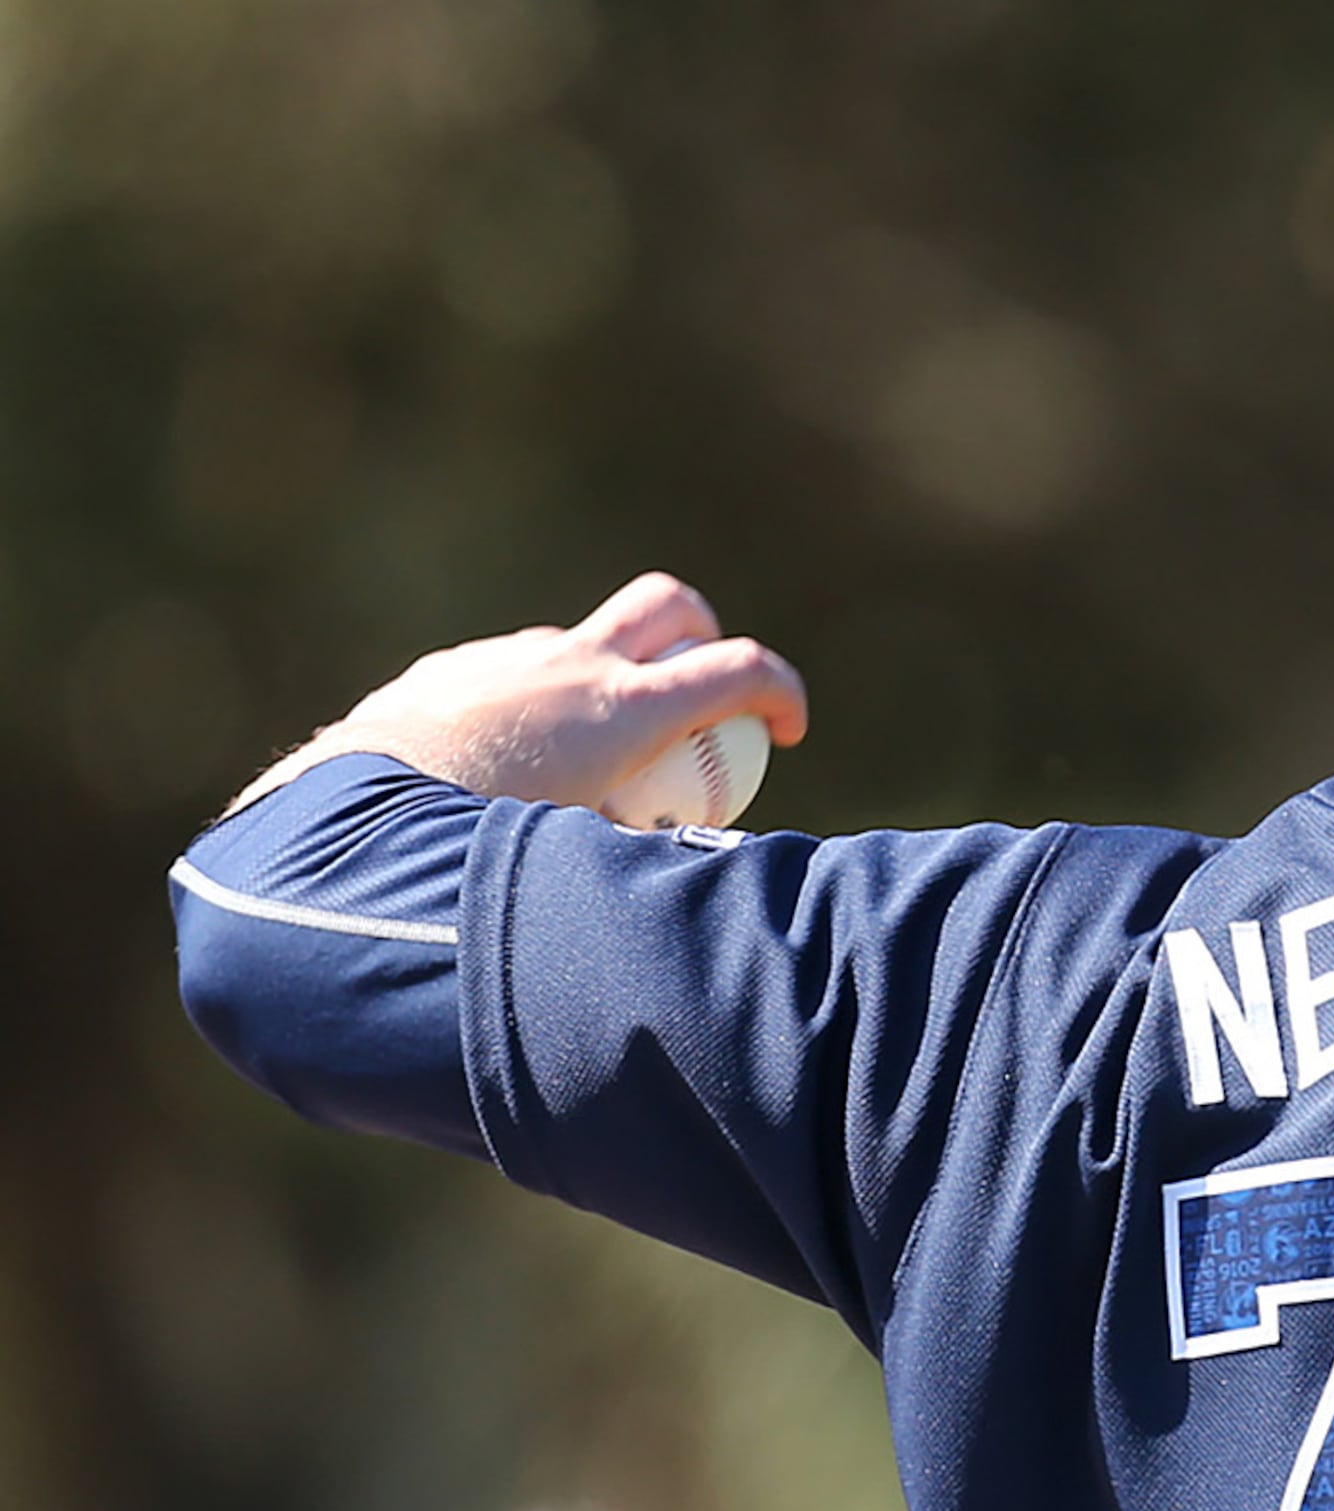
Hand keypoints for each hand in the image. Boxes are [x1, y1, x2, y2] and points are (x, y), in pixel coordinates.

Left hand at [227, 573, 805, 814]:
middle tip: (701, 685)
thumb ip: (650, 865)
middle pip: (670, 606)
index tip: (786, 729)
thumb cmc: (484, 854)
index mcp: (627, 709)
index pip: (742, 670)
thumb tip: (699, 890)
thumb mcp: (588, 867)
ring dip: (600, 677)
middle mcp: (575, 664)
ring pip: (580, 640)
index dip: (782, 692)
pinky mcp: (450, 668)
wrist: (356, 820)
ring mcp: (509, 658)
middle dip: (701, 634)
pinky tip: (494, 765)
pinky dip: (525, 703)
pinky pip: (507, 671)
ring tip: (578, 757)